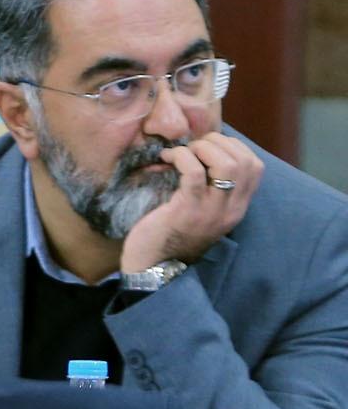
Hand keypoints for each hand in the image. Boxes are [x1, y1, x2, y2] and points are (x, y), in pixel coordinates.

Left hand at [119, 133, 261, 271]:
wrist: (152, 265)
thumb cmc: (170, 230)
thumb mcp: (201, 209)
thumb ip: (211, 186)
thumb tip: (203, 149)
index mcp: (237, 207)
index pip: (255, 167)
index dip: (234, 146)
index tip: (208, 145)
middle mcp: (231, 210)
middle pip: (244, 161)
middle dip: (217, 143)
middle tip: (193, 146)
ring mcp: (212, 211)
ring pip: (226, 165)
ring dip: (202, 148)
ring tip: (182, 152)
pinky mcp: (188, 211)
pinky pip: (194, 173)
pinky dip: (182, 157)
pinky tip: (167, 158)